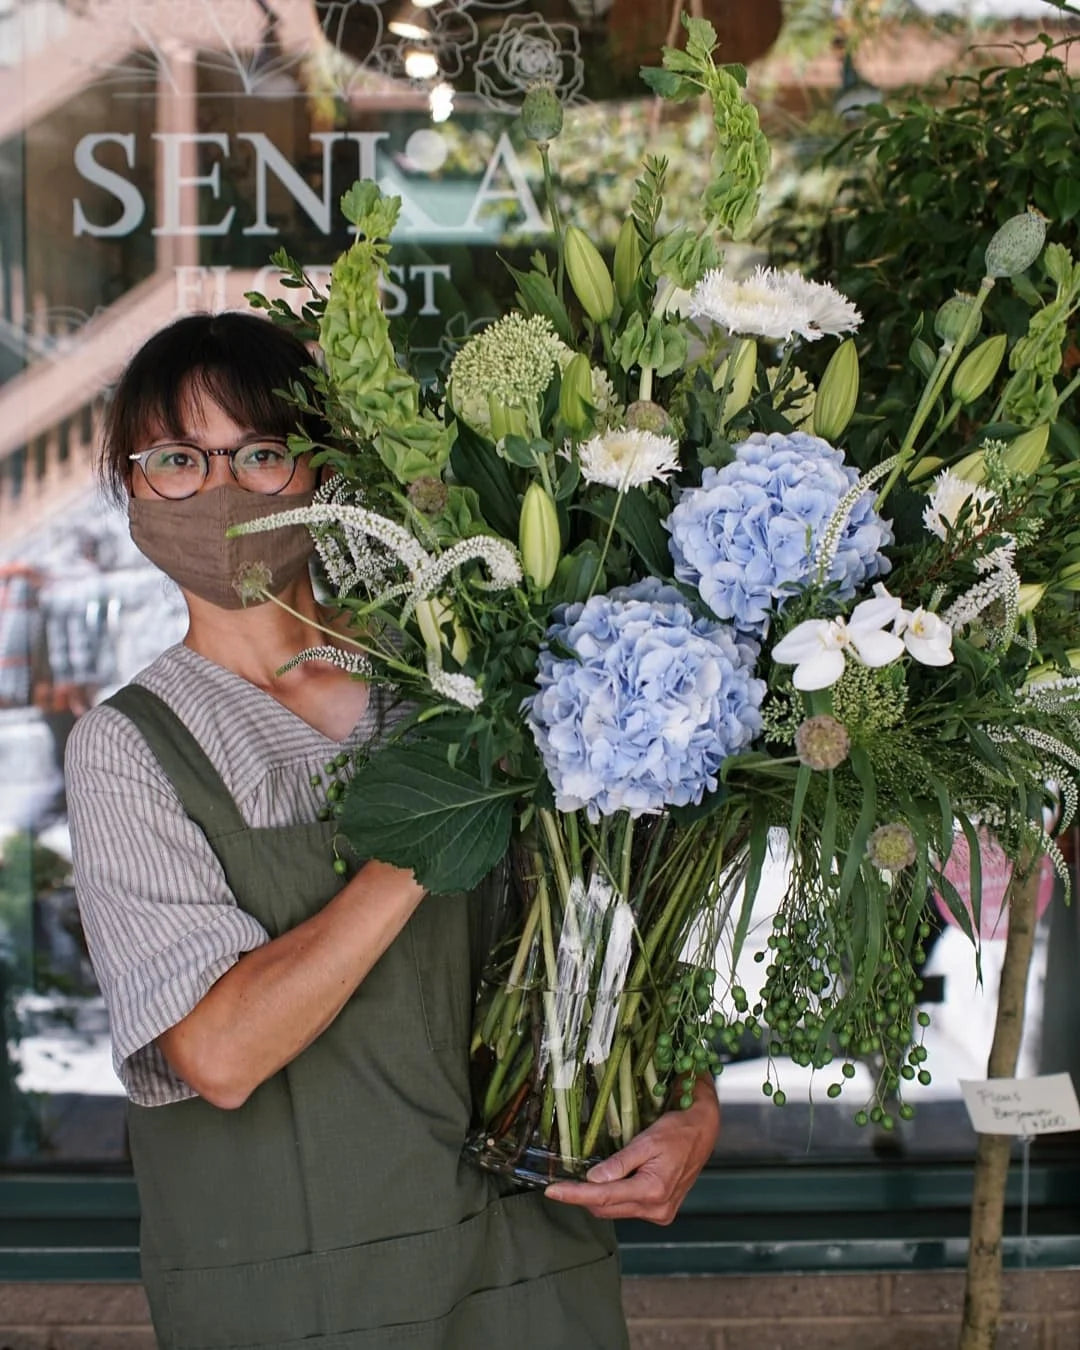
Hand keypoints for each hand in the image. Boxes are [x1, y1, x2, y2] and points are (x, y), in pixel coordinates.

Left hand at [545, 1077, 719, 1224]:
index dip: (574, 1194)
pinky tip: (609, 1182)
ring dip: (598, 1197)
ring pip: (616, 1210)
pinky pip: (628, 1208)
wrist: (703, 1132)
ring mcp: (660, 1213)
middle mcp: (657, 1209)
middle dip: (582, 1197)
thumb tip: (593, 1180)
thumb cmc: (677, 1131)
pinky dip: (614, 1198)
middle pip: (607, 1209)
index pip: (603, 1197)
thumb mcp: (646, 1141)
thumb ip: (620, 1162)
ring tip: (583, 1179)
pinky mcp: (661, 1211)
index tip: (552, 1192)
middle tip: (561, 1183)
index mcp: (653, 1191)